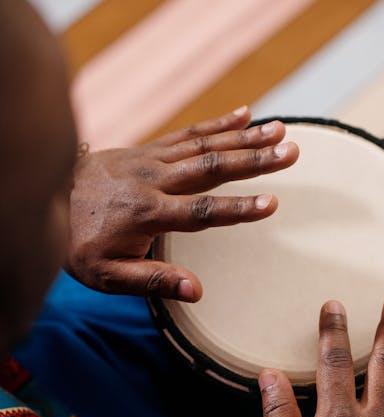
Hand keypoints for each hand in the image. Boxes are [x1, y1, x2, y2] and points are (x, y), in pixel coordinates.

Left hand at [68, 107, 297, 299]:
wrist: (48, 199)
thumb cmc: (80, 245)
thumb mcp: (108, 275)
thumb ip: (152, 282)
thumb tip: (197, 291)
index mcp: (147, 214)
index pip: (200, 212)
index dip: (237, 208)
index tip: (271, 203)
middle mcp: (153, 181)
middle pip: (210, 167)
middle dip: (254, 160)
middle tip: (291, 151)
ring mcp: (150, 160)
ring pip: (204, 145)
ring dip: (245, 138)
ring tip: (280, 130)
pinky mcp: (148, 149)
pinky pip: (188, 133)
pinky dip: (217, 123)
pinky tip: (245, 114)